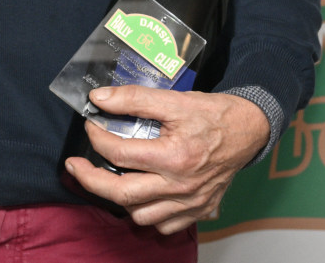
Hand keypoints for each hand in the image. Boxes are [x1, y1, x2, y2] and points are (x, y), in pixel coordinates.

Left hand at [63, 86, 269, 232]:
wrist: (249, 130)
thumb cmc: (212, 114)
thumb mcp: (173, 100)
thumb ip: (134, 99)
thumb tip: (99, 99)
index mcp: (174, 157)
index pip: (119, 154)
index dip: (97, 139)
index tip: (91, 127)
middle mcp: (182, 186)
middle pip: (122, 194)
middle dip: (90, 180)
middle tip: (75, 166)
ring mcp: (192, 203)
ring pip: (141, 215)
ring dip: (120, 199)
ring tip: (111, 178)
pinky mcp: (201, 211)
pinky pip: (166, 225)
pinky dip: (149, 214)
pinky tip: (142, 194)